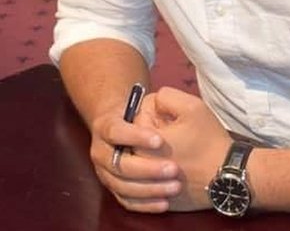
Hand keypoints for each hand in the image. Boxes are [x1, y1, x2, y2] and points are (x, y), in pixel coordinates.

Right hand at [90, 92, 181, 212]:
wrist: (122, 125)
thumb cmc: (139, 113)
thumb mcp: (143, 102)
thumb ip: (151, 103)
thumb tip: (162, 100)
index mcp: (105, 126)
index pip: (116, 131)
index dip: (136, 137)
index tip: (160, 140)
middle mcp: (100, 151)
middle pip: (120, 164)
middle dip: (148, 168)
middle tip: (173, 168)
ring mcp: (105, 172)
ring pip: (123, 186)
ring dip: (149, 189)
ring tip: (174, 187)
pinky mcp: (113, 188)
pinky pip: (126, 200)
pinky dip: (145, 204)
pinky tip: (164, 203)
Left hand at [136, 87, 231, 211]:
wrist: (226, 177)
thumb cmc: (209, 140)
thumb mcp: (191, 106)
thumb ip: (166, 96)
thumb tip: (153, 100)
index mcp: (141, 145)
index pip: (137, 115)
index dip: (159, 112)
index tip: (176, 119)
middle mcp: (137, 169)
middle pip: (138, 138)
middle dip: (155, 131)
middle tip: (179, 134)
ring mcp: (146, 187)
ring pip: (143, 158)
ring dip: (157, 151)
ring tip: (181, 150)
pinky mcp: (157, 199)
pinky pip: (151, 179)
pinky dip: (161, 171)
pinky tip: (180, 166)